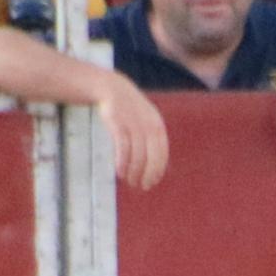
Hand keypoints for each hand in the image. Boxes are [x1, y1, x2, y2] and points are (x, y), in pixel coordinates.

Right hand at [96, 71, 170, 186]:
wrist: (112, 88)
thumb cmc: (130, 111)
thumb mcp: (146, 121)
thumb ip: (152, 140)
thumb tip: (156, 167)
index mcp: (158, 126)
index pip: (162, 153)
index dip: (157, 170)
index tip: (152, 183)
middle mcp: (148, 125)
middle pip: (151, 156)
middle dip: (147, 174)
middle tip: (141, 186)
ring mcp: (133, 123)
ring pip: (137, 154)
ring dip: (134, 171)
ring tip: (130, 181)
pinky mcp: (118, 123)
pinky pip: (123, 147)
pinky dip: (122, 162)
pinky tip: (120, 173)